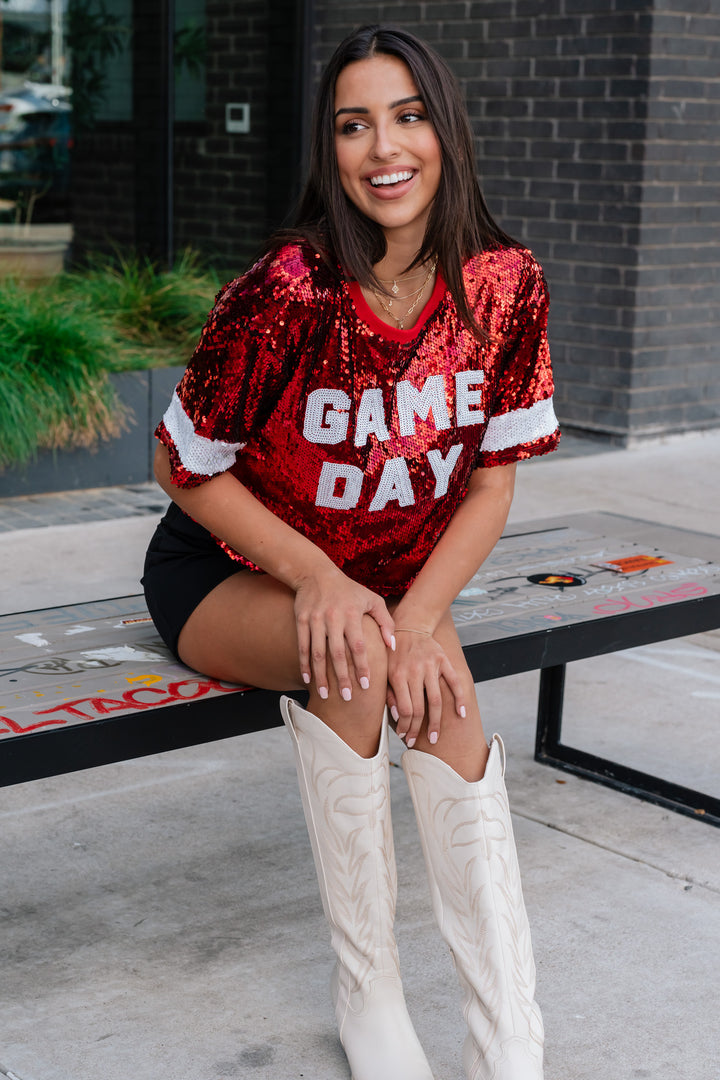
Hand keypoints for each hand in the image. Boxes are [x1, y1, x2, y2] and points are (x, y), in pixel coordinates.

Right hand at [294, 567, 394, 700]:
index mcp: (353, 614)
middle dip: (343, 677)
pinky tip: (307, 679)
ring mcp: (315, 619)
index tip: (367, 685)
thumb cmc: (349, 590)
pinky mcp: (301, 620)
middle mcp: (334, 617)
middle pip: (338, 653)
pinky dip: (304, 664)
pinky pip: (303, 646)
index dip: (363, 666)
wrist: (316, 574)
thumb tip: (393, 647)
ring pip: (318, 653)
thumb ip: (385, 622)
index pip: (359, 645)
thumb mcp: (372, 600)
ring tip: (325, 695)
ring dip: (321, 676)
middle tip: (347, 698)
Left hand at [386, 630, 465, 746]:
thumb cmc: (394, 653)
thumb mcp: (385, 670)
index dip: (405, 726)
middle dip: (417, 729)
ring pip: (436, 700)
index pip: (404, 708)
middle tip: (416, 743)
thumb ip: (389, 693)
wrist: (410, 627)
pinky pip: (454, 683)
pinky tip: (461, 715)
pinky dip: (460, 699)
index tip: (404, 736)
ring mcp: (431, 666)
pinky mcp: (444, 661)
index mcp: (398, 675)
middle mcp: (415, 671)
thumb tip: (397, 718)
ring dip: (436, 722)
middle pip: (419, 708)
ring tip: (434, 738)